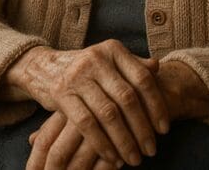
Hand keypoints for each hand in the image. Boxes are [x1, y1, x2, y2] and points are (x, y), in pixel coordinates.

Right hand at [9, 40, 169, 166]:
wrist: (44, 67)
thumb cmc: (86, 69)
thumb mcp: (109, 62)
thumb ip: (133, 65)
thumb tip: (157, 67)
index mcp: (113, 49)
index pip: (142, 79)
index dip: (156, 105)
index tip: (164, 129)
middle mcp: (97, 58)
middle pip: (127, 98)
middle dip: (142, 128)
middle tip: (151, 150)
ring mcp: (78, 75)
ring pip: (108, 113)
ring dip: (124, 141)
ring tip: (134, 158)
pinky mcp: (62, 93)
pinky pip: (86, 123)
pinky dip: (102, 143)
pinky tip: (112, 157)